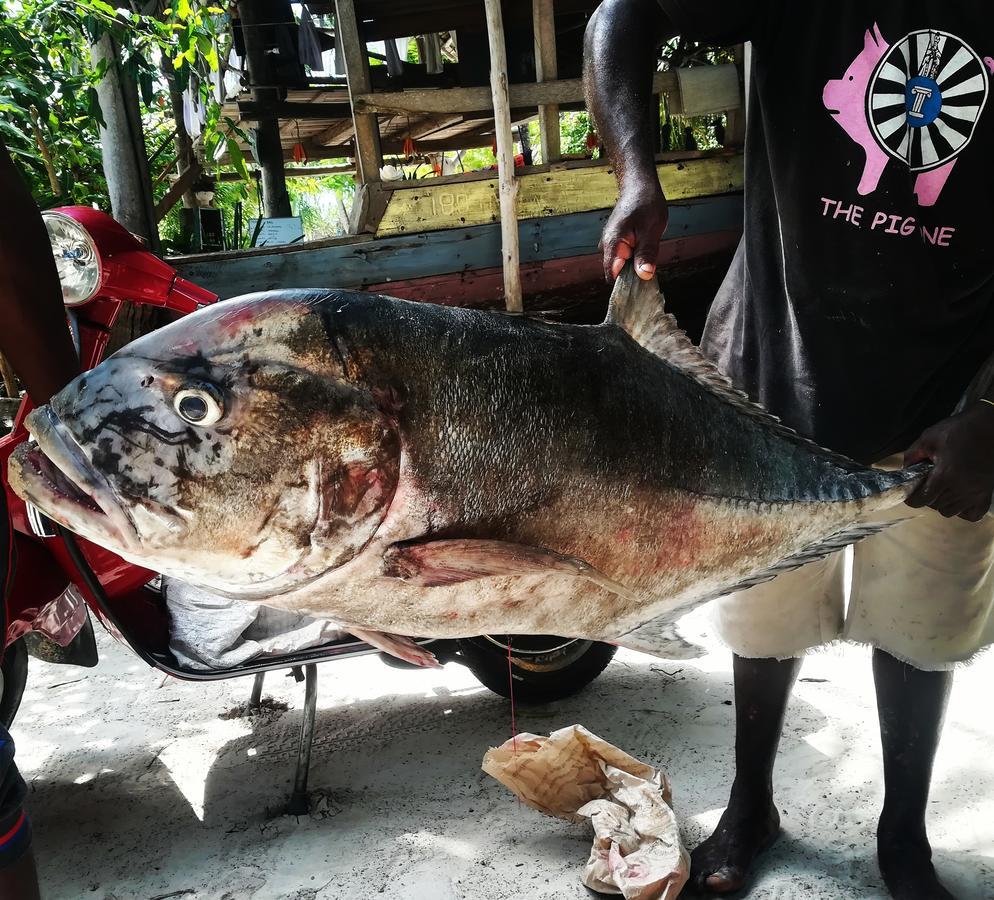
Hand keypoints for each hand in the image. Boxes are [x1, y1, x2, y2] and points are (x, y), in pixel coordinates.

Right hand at [600, 183, 667, 280]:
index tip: (642, 285)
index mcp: (612, 244)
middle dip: (634, 273)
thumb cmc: (645, 203)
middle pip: (618, 272)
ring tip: (648, 250)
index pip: (612, 275)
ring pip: (623, 265)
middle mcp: (607, 245)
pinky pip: (625, 257)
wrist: (639, 185)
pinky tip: (645, 247)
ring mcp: (610, 244)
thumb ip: (646, 254)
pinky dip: (635, 257)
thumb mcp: (651, 230)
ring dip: (636, 263)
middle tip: (650, 262)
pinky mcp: (617, 242)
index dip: (627, 284)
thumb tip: (644, 275)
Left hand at [904, 402, 993, 520]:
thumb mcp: (929, 438)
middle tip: (928, 483)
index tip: (910, 492)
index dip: (912, 498)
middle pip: (935, 505)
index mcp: (945, 475)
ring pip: (951, 511)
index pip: (921, 500)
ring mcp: (976, 493)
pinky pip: (972, 514)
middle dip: (926, 497)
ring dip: (943, 503)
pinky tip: (959, 497)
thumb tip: (905, 470)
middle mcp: (961, 488)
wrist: (989, 427)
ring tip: (943, 488)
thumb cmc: (960, 430)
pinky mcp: (987, 493)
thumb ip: (913, 455)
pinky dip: (963, 510)